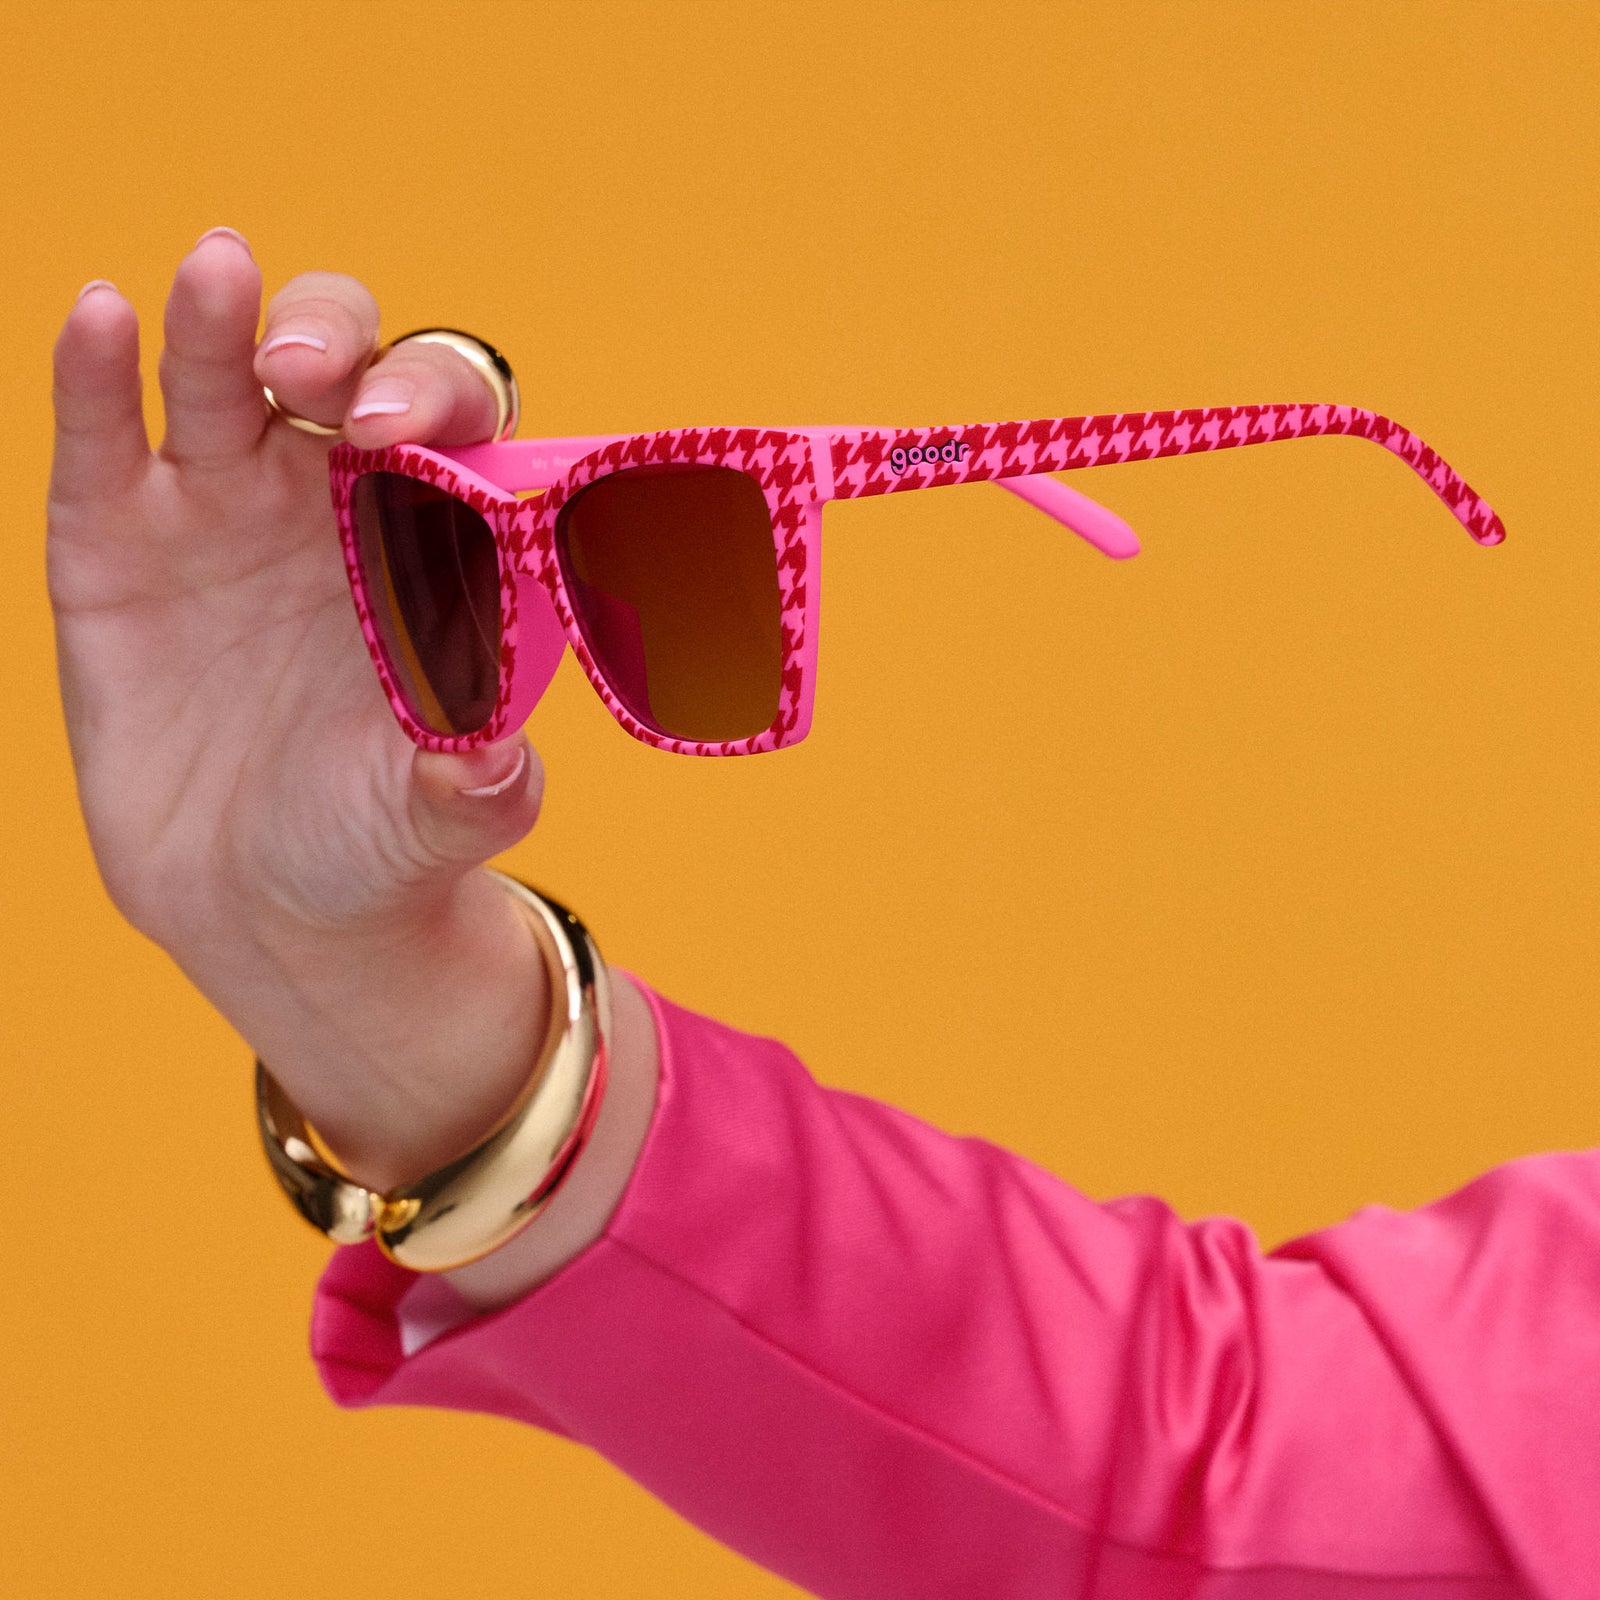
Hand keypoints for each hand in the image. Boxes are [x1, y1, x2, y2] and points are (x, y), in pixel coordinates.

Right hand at [48, 231, 656, 1302]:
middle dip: (348, 354)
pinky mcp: (121, 558)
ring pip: (223, 389)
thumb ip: (471, 785)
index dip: (451, 410)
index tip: (428, 437)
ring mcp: (226, 524)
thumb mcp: (438, 828)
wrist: (281, 919)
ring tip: (211, 298)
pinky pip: (110, 448)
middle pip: (351, 380)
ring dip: (225, 330)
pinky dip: (104, 386)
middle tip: (333, 388)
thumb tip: (513, 767)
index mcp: (439, 556)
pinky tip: (101, 323)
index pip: (461, 435)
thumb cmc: (388, 863)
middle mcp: (340, 517)